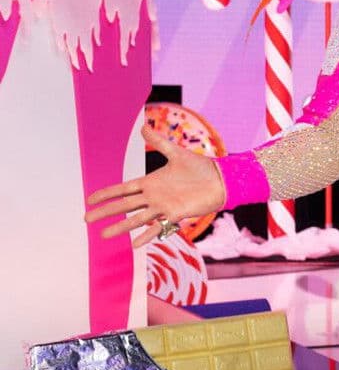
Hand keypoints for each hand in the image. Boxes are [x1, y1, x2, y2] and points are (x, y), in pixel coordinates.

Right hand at [85, 125, 225, 247]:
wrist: (221, 180)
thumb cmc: (200, 167)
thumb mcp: (176, 153)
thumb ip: (158, 141)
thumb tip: (142, 125)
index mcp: (151, 182)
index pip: (123, 189)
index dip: (106, 194)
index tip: (89, 200)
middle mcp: (154, 196)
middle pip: (124, 205)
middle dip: (105, 212)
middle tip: (85, 219)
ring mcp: (164, 207)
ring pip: (137, 219)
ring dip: (121, 226)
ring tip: (103, 235)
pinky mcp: (176, 214)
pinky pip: (159, 227)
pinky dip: (147, 235)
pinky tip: (134, 244)